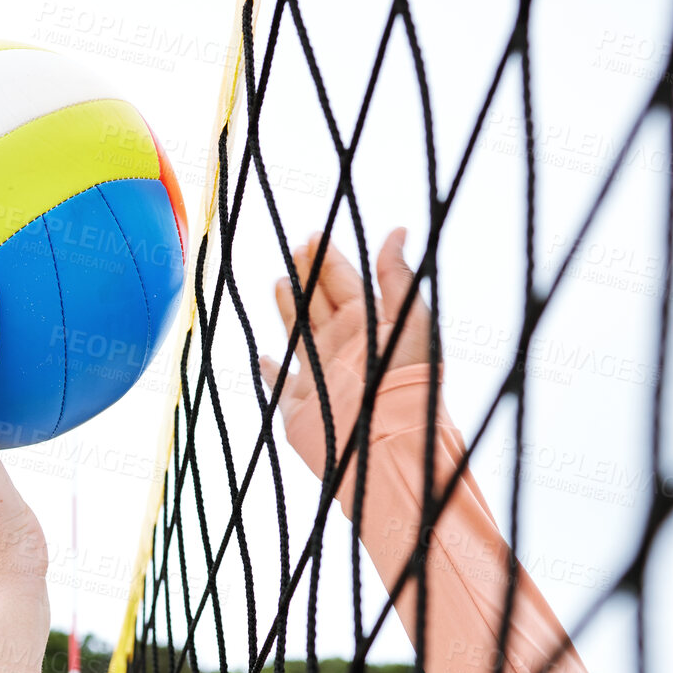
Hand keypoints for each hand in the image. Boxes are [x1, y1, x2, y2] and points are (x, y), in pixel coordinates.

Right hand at [256, 228, 432, 481]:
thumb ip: (396, 275)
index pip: (346, 283)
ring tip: (280, 282)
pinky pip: (279, 384)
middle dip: (308, 276)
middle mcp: (342, 348)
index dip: (329, 259)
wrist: (386, 442)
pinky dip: (270, 371)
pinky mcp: (299, 406)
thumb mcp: (408, 318)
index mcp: (369, 326)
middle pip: (320, 303)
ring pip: (298, 334)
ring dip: (289, 309)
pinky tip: (265, 357)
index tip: (315, 235)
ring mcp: (319, 376)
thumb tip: (397, 230)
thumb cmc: (405, 380)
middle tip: (296, 248)